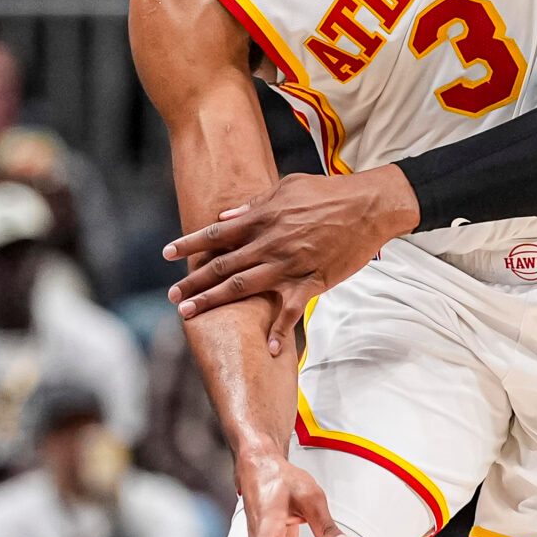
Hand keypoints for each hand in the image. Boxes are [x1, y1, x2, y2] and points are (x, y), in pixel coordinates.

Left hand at [166, 167, 421, 350]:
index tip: (167, 254)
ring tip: (191, 314)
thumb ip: (255, 204)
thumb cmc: (329, 192)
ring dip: (214, 301)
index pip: (216, 234)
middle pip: (222, 265)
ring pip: (243, 287)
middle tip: (173, 297)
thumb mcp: (287, 187)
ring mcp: (289, 265)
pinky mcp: (312, 281)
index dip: (189, 244)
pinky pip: (292, 310)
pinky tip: (271, 348)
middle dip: (194, 282)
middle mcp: (269, 244)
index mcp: (262, 218)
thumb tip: (225, 218)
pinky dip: (281, 330)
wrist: (369, 207)